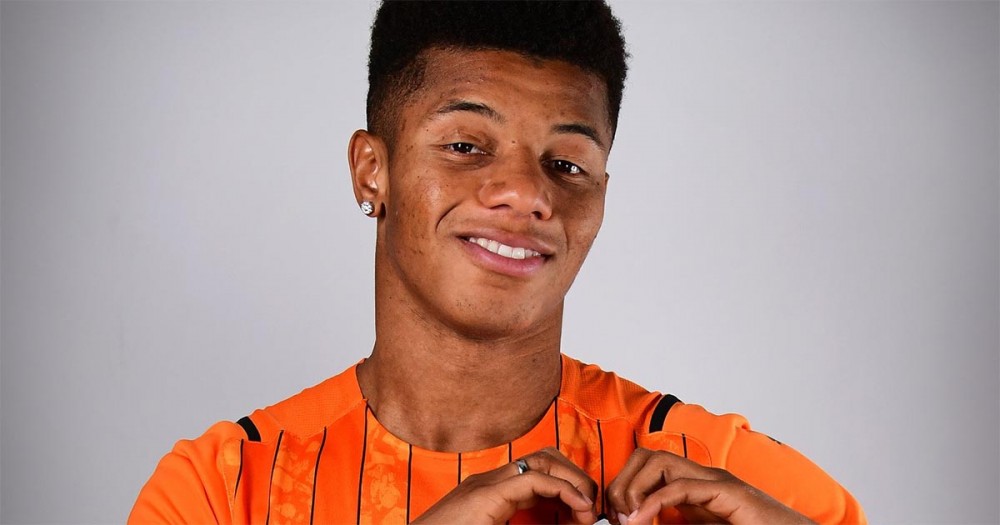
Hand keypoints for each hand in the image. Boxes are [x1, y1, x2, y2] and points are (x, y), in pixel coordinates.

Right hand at [412, 447, 598, 524]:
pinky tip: (578, 508)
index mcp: (492, 494)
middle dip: (575, 476)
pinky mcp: (484, 497)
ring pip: (542, 461)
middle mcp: (490, 482)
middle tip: (589, 508)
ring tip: (587, 508)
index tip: (583, 514)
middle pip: (545, 458)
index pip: (540, 471)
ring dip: (572, 480)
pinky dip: (563, 489)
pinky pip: (532, 480)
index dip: (569, 486)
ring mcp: (486, 486)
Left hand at [606, 448, 814, 524]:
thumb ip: (674, 523)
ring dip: (634, 489)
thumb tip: (636, 524)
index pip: (645, 466)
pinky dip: (653, 503)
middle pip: (645, 456)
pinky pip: (680, 487)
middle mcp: (702, 477)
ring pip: (658, 461)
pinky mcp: (728, 493)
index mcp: (693, 487)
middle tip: (617, 518)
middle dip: (621, 483)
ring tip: (629, 520)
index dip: (621, 487)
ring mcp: (716, 481)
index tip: (615, 519)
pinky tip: (641, 520)